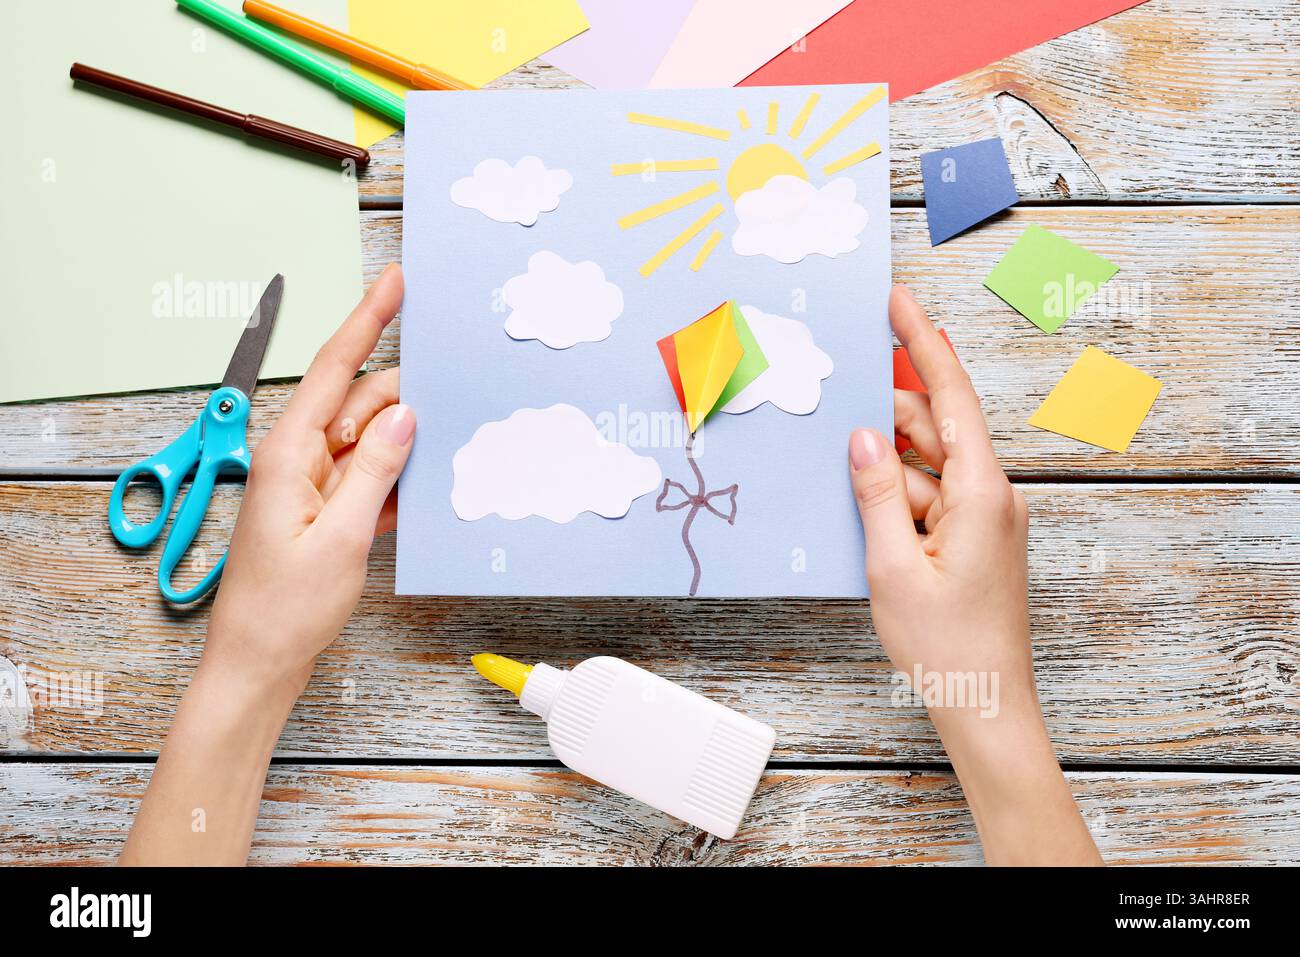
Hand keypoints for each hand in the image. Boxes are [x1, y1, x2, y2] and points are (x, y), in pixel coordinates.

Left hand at [205, 263, 413, 697]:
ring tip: (447, 448)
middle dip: (405, 395)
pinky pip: (367, 476)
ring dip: (404, 442)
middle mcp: (297, 460)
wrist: (259, 664)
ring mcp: (311, 485)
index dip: (368, 320)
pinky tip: (422, 487)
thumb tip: (405, 415)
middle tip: (455, 391)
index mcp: (289, 454)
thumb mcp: (342, 537)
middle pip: (360, 403)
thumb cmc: (285, 609)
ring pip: (369, 439)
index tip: (395, 282)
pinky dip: (394, 477)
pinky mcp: (324, 510)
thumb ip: (375, 470)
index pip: (336, 369)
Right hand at [848, 285, 1099, 864]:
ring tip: (841, 471)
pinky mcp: (974, 541)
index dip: (923, 343)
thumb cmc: (946, 645)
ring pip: (929, 465)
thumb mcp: (893, 565)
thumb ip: (877, 492)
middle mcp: (991, 496)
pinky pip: (931, 497)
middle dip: (887, 413)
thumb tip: (863, 436)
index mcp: (980, 492)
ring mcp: (985, 519)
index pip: (950, 396)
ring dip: (888, 465)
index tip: (900, 302)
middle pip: (935, 428)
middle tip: (838, 394)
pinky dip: (898, 494)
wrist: (986, 705)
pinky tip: (863, 507)